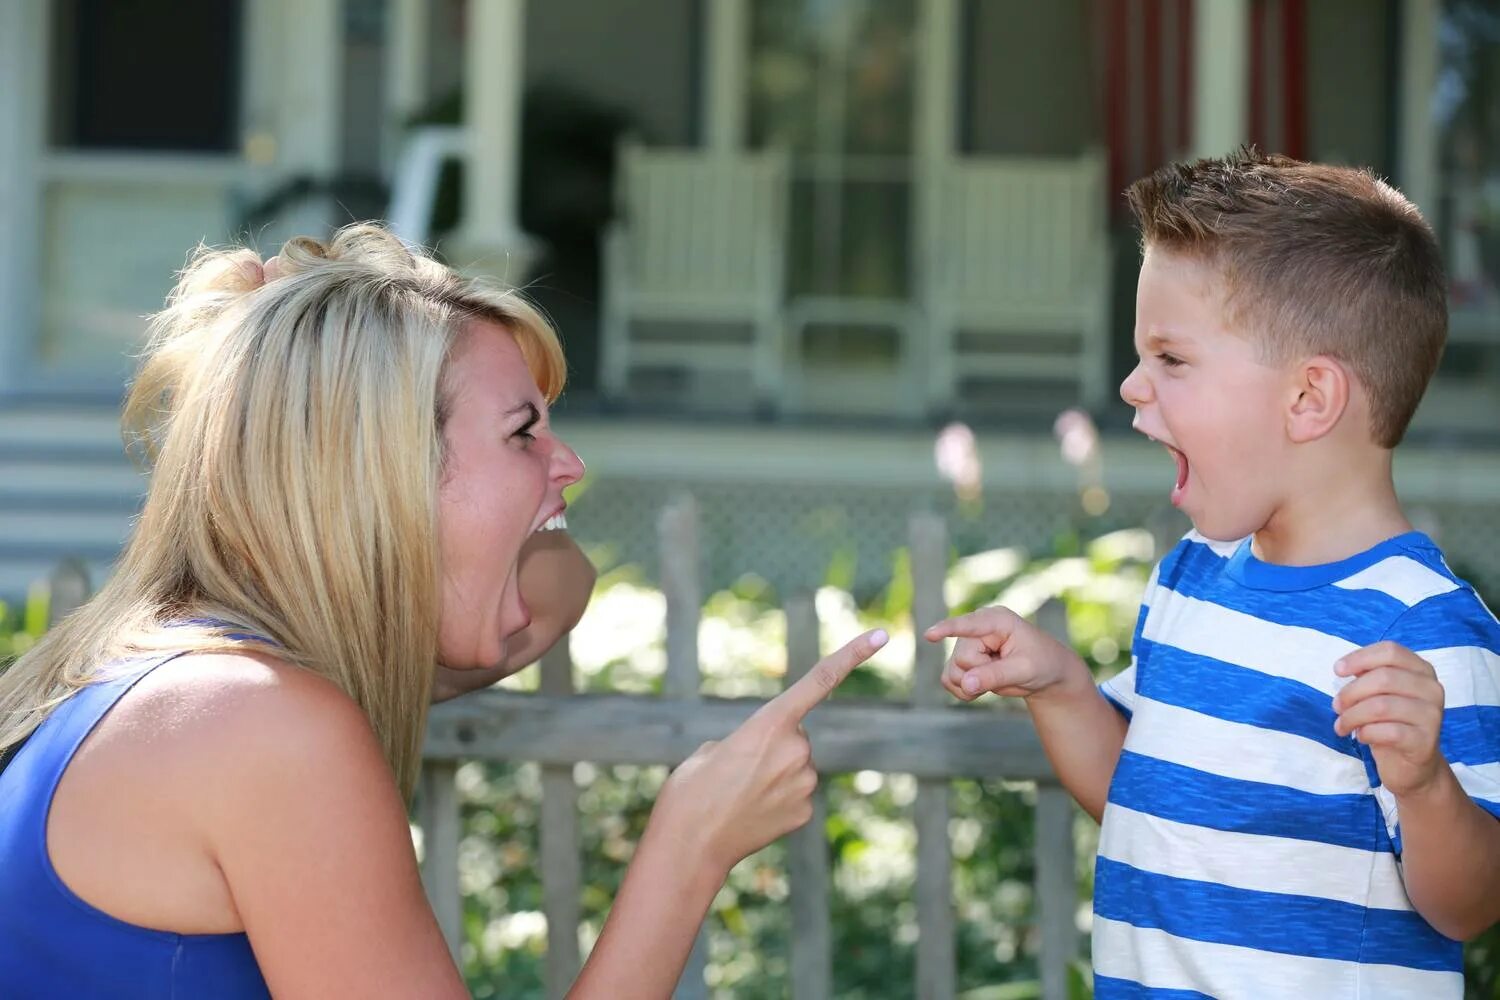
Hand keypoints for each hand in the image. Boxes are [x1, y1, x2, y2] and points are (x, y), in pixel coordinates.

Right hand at [657, 628, 887, 873]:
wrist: (689, 845)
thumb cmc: (691, 791)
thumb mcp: (712, 750)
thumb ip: (748, 740)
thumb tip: (768, 755)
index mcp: (770, 723)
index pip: (819, 680)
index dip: (852, 655)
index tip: (880, 635)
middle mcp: (796, 749)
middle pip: (796, 735)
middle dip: (774, 746)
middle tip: (739, 770)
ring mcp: (804, 782)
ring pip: (796, 766)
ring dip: (774, 774)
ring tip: (741, 794)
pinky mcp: (806, 811)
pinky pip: (796, 794)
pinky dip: (777, 800)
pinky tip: (753, 813)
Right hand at [924, 605, 1086, 701]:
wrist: (1044, 673)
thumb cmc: (1041, 663)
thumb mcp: (1024, 669)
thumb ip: (994, 675)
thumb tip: (966, 683)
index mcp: (996, 620)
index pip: (968, 625)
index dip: (948, 629)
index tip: (929, 635)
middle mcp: (976, 629)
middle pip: (961, 659)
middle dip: (981, 674)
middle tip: (1006, 673)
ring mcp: (966, 644)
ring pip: (952, 672)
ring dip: (972, 685)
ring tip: (997, 679)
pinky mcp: (961, 661)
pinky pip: (948, 680)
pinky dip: (964, 691)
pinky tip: (983, 687)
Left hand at [1334, 641, 1447, 798]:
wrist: (1412, 766)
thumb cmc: (1391, 723)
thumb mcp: (1379, 694)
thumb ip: (1367, 676)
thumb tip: (1345, 667)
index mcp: (1422, 670)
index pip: (1391, 651)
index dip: (1360, 658)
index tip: (1338, 670)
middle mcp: (1432, 689)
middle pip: (1383, 678)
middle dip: (1351, 692)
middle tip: (1336, 706)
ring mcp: (1432, 715)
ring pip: (1381, 706)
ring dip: (1352, 716)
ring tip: (1342, 725)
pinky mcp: (1426, 741)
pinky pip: (1388, 731)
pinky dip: (1366, 732)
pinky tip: (1362, 736)